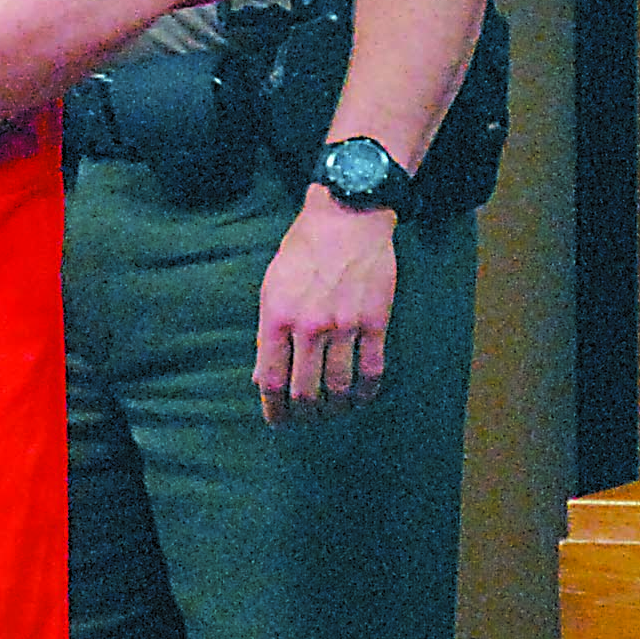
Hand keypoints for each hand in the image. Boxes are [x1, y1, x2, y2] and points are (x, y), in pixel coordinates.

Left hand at [252, 188, 397, 425]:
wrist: (347, 217)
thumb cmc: (303, 250)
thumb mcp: (272, 286)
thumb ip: (268, 332)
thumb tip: (265, 376)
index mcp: (277, 315)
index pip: (271, 379)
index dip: (274, 409)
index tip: (277, 421)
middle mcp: (309, 325)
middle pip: (305, 392)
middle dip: (303, 415)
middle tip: (305, 420)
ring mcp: (345, 325)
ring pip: (340, 388)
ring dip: (335, 409)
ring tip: (332, 412)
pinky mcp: (375, 322)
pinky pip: (372, 372)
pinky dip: (366, 393)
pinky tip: (360, 397)